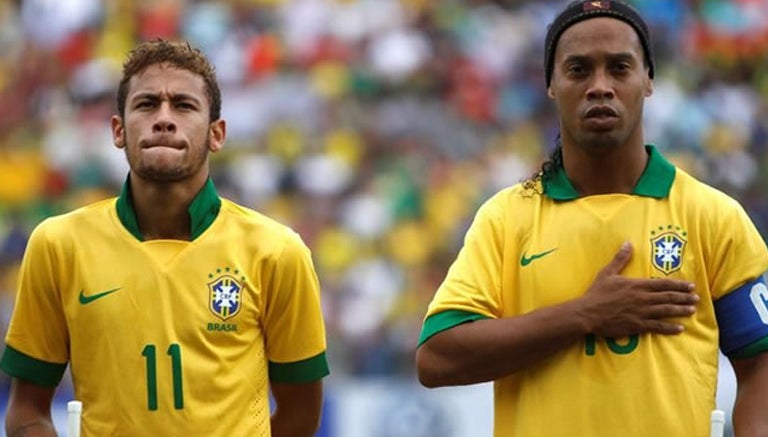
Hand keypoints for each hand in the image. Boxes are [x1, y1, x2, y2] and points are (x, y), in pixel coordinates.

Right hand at [579, 242, 697, 337]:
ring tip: (692, 310)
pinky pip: (657, 327)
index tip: (690, 285)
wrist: (587, 313)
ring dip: (681, 310)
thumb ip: (620, 259)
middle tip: (697, 298)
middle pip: (668, 297)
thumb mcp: (607, 273)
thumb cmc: (596, 293)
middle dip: (684, 297)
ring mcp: (641, 313)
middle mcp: (642, 298)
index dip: (678, 284)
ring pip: (666, 311)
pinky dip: (670, 327)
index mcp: (637, 285)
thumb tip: (628, 243)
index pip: (663, 284)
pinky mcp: (637, 325)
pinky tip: (680, 328)